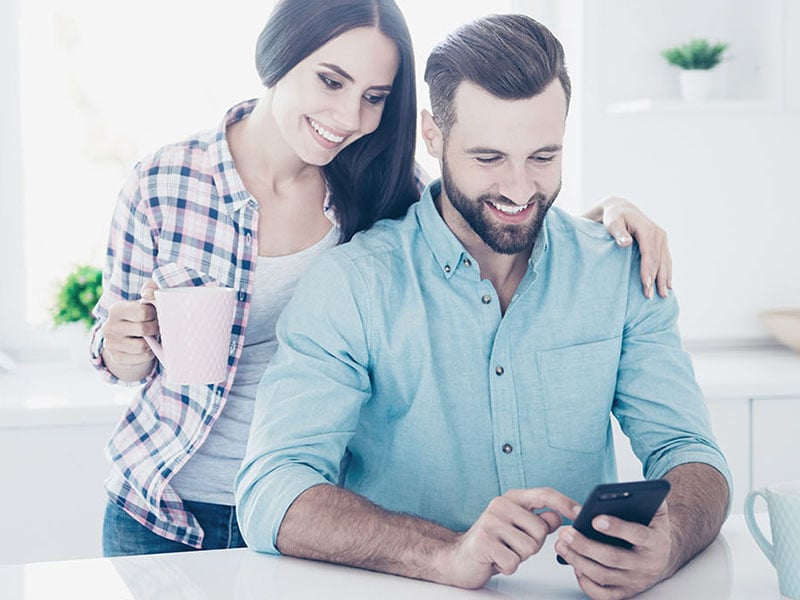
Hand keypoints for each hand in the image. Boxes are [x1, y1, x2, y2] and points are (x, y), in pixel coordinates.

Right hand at [100, 281, 158, 379]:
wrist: (127, 338)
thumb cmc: (140, 315)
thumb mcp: (144, 300)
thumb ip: (150, 289)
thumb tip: (150, 293)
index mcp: (116, 309)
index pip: (143, 312)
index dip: (154, 314)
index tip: (153, 314)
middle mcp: (109, 326)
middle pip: (143, 329)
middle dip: (154, 328)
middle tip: (155, 327)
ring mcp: (111, 344)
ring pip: (143, 346)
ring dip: (152, 342)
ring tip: (150, 337)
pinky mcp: (117, 358)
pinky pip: (142, 357)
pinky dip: (149, 353)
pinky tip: (146, 347)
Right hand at [439, 488, 579, 588]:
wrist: (456, 557)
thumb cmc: (490, 542)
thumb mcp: (516, 528)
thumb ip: (537, 521)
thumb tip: (556, 515)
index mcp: (511, 499)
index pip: (543, 494)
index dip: (564, 502)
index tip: (579, 511)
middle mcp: (500, 505)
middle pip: (540, 530)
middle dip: (531, 546)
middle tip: (512, 546)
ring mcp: (490, 522)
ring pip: (529, 548)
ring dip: (518, 558)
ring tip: (503, 552)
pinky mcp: (484, 541)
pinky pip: (514, 561)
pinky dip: (507, 567)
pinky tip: (494, 560)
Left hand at [554, 501, 672, 599]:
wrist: (662, 556)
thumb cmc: (650, 528)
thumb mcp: (655, 510)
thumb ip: (645, 497)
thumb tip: (624, 491)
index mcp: (657, 542)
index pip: (637, 535)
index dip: (616, 527)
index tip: (594, 519)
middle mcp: (648, 565)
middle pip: (613, 558)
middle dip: (585, 545)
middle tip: (566, 532)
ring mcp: (636, 582)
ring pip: (603, 575)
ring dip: (578, 561)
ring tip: (561, 545)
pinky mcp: (625, 593)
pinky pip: (602, 594)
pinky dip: (585, 581)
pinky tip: (573, 565)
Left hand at [595, 196, 671, 299]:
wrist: (621, 208)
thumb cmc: (614, 217)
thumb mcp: (612, 223)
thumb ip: (618, 233)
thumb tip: (626, 243)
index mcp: (647, 229)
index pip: (649, 253)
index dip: (648, 270)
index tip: (645, 285)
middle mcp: (658, 233)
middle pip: (658, 260)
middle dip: (655, 279)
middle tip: (651, 296)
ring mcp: (661, 237)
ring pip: (664, 261)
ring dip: (664, 278)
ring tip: (663, 295)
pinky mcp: (661, 241)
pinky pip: (666, 258)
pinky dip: (667, 272)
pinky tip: (668, 284)